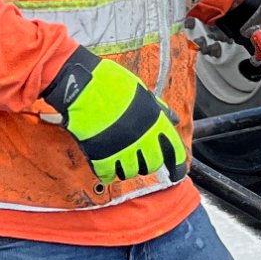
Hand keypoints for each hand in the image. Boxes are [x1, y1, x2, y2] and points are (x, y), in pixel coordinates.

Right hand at [44, 48, 187, 183]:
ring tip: (120, 158)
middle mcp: (143, 140)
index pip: (175, 152)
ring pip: (131, 172)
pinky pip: (109, 175)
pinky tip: (106, 165)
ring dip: (128, 168)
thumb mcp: (142, 93)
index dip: (177, 166)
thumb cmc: (112, 85)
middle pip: (152, 165)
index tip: (175, 172)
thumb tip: (174, 119)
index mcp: (156, 123)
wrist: (84, 88)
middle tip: (141, 159)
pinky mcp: (102, 158)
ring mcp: (123, 151)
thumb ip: (159, 110)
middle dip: (148, 164)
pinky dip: (108, 173)